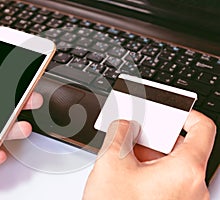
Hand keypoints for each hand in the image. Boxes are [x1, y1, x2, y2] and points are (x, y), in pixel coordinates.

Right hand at [83, 110, 215, 199]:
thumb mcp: (112, 163)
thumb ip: (119, 133)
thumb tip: (124, 122)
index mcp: (186, 171)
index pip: (202, 128)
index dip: (186, 113)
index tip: (172, 109)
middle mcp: (192, 187)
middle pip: (181, 147)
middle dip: (153, 137)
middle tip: (134, 131)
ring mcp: (184, 199)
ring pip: (171, 165)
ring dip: (148, 154)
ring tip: (124, 152)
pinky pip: (166, 180)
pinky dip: (149, 170)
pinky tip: (127, 170)